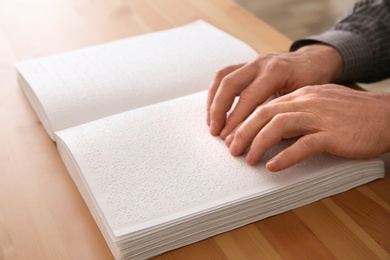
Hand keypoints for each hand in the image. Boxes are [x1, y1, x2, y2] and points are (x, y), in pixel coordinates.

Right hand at [207, 44, 342, 138]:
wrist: (314, 61)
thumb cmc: (312, 82)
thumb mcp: (303, 99)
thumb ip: (282, 113)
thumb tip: (262, 139)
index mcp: (276, 71)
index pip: (248, 98)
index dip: (236, 120)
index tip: (229, 137)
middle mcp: (261, 64)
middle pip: (229, 84)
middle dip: (218, 110)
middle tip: (216, 132)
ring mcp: (252, 62)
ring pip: (222, 78)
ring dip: (213, 102)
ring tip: (211, 123)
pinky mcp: (246, 65)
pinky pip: (224, 75)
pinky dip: (216, 93)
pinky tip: (215, 109)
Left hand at [225, 84, 389, 170]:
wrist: (387, 115)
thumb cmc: (354, 114)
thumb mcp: (320, 106)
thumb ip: (296, 113)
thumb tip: (273, 129)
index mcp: (302, 95)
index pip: (265, 106)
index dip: (245, 122)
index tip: (233, 136)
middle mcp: (307, 102)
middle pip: (265, 113)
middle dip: (243, 131)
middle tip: (231, 149)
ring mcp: (320, 116)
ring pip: (279, 126)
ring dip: (259, 143)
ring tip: (248, 159)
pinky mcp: (333, 134)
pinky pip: (303, 145)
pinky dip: (285, 157)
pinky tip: (274, 166)